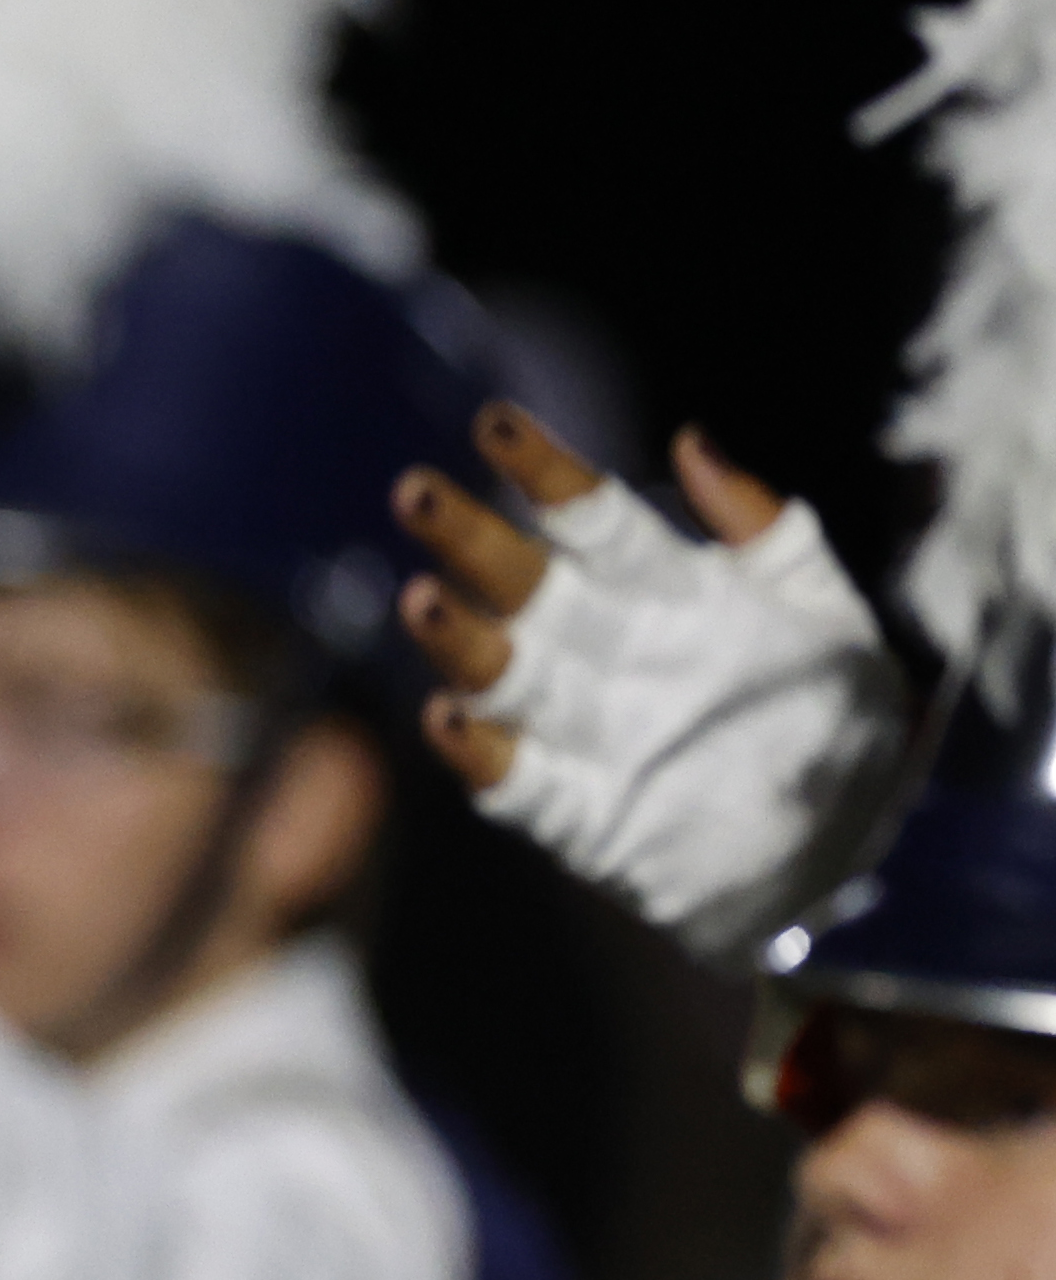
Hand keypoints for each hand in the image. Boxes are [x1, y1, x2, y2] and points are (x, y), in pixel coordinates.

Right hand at [389, 405, 905, 953]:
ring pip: (509, 678)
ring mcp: (594, 737)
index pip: (592, 522)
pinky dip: (484, 755)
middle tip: (416, 493)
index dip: (545, 474)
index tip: (494, 424)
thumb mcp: (829, 612)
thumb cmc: (843, 725)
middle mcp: (615, 658)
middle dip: (470, 543)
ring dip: (461, 643)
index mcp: (668, 598)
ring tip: (421, 603)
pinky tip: (449, 720)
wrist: (864, 855)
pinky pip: (522, 785)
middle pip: (528, 589)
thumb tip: (689, 442)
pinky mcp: (587, 819)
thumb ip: (766, 533)